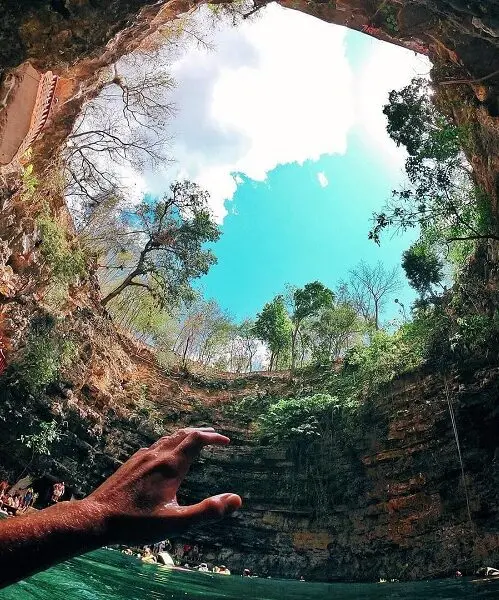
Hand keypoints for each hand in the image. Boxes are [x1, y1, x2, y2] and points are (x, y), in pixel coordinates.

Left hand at [85, 428, 241, 543]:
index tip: (227, 442)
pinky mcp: (132, 462)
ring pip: (169, 438)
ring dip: (186, 436)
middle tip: (216, 436)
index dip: (213, 438)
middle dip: (202, 433)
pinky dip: (170, 443)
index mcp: (170, 466)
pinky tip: (167, 453)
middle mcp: (158, 456)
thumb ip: (206, 511)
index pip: (197, 440)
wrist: (96, 517)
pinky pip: (156, 445)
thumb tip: (236, 499)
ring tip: (195, 440)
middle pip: (184, 434)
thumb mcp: (175, 523)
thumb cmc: (136, 523)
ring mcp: (143, 457)